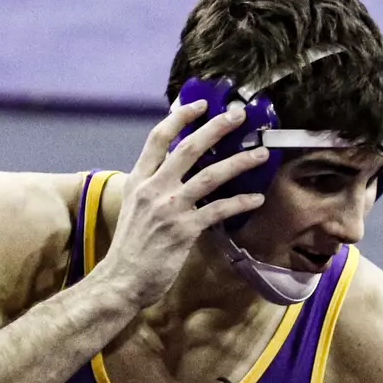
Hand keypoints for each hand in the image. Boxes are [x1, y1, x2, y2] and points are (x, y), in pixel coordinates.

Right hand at [93, 100, 270, 306]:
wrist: (121, 279)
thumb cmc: (130, 248)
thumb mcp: (134, 208)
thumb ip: (153, 187)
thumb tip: (175, 172)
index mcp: (138, 180)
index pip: (157, 138)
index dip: (179, 117)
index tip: (198, 103)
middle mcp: (154, 188)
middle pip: (188, 148)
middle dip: (215, 127)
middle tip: (238, 114)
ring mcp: (170, 208)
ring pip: (210, 176)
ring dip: (239, 162)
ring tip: (261, 152)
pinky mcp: (185, 230)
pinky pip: (218, 210)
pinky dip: (240, 202)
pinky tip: (257, 198)